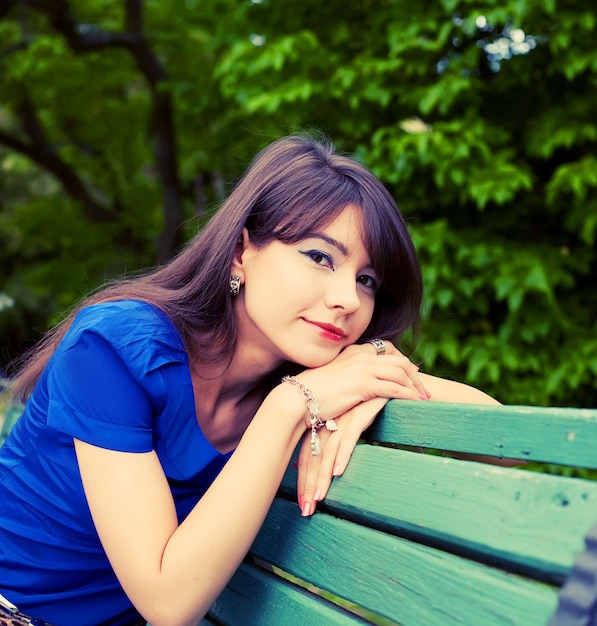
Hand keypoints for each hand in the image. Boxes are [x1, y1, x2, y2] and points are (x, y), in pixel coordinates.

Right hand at [295, 341, 429, 425]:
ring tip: (424, 399)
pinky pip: (394, 387)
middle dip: (415, 375)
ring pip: (400, 372)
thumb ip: (348, 376)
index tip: (412, 375)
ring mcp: (362, 368)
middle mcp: (360, 356)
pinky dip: (408, 395)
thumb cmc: (311, 393)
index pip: (386, 349)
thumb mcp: (332, 378)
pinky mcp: (363, 384)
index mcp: (353, 352)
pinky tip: (414, 403)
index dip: (403, 362)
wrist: (297, 398)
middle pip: (399, 360)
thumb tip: (357, 387)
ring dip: (415, 386)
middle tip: (424, 390)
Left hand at [296, 397, 387, 516]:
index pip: (307, 457)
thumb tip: (326, 468)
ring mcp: (342, 417)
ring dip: (322, 477)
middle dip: (308, 485)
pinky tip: (337, 472)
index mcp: (322, 425)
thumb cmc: (367, 404)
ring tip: (318, 498)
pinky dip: (342, 455)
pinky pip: (348, 438)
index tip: (301, 504)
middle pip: (312, 457)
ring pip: (327, 451)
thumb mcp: (349, 423)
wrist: (385, 379)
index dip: (303, 481)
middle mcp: (328, 422)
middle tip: (306, 510)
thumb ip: (336, 441)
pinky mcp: (359, 413)